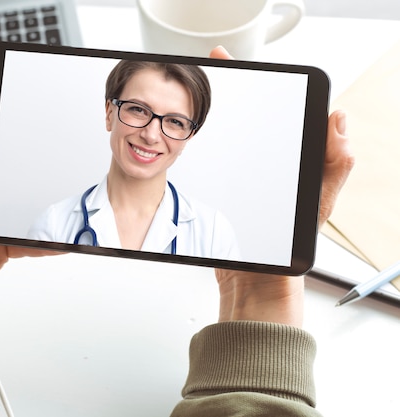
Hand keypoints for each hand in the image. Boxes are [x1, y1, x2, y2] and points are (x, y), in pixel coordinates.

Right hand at [209, 46, 354, 326]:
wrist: (256, 281)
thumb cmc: (290, 251)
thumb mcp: (317, 206)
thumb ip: (334, 166)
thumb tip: (340, 122)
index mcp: (301, 161)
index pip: (291, 110)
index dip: (273, 83)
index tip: (251, 66)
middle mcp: (278, 164)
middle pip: (260, 115)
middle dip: (239, 86)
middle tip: (221, 65)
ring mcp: (255, 175)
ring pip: (238, 134)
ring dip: (220, 112)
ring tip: (206, 92)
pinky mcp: (234, 188)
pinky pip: (223, 158)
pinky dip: (209, 143)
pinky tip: (198, 136)